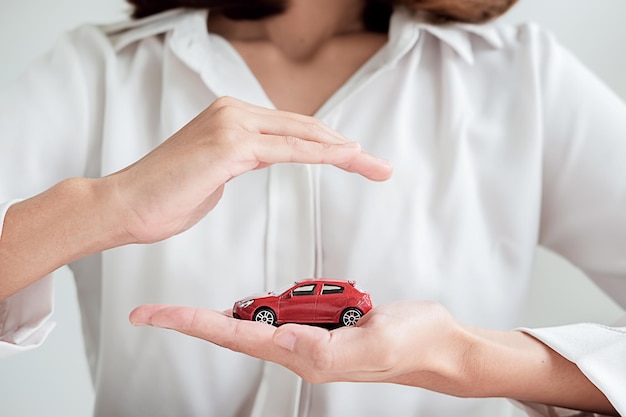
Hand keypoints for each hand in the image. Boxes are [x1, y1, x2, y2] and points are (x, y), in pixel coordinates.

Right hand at [106, 96, 392, 243]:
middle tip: (380, 165)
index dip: (328, 143)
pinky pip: (286, 149)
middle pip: (305, 127)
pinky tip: (345, 158)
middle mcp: (233, 112)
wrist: (124, 205)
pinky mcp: (229, 145)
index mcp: (231, 117)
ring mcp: (231, 124)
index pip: (292, 128)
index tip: (357, 159)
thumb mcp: (213, 173)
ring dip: (343, 151)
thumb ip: (241, 159)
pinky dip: (319, 154)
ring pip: (302, 134)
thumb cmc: (164, 197)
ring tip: (374, 166)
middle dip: (347, 148)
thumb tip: (262, 158)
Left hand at [128, 301, 464, 387]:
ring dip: (224, 313)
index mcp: (306, 354)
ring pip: (257, 321)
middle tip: (153, 313)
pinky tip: (244, 306)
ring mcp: (310, 335)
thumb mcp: (373, 343)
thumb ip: (325, 346)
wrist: (436, 343)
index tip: (157, 317)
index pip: (238, 337)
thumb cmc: (412, 345)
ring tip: (182, 313)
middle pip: (235, 332)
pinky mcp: (322, 323)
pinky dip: (260, 306)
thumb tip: (278, 339)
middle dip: (193, 322)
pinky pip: (282, 312)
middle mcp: (300, 347)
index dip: (194, 325)